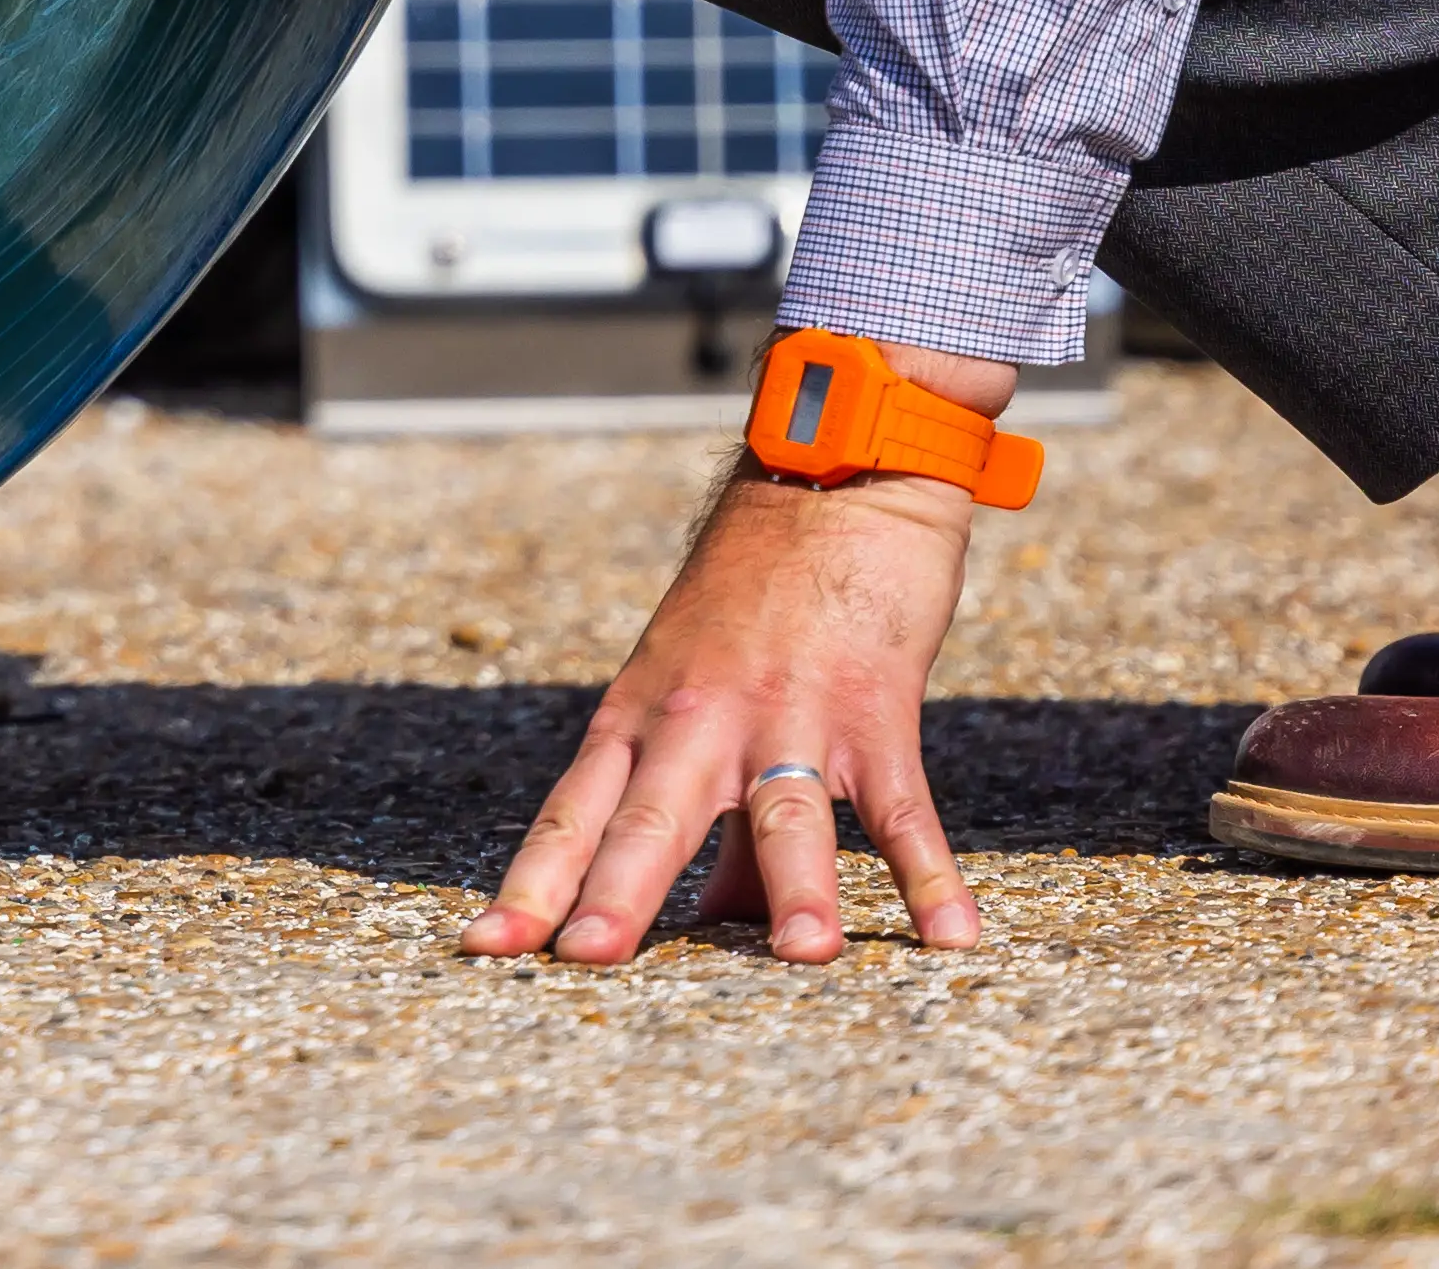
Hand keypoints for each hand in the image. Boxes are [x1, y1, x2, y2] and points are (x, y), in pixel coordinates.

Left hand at [472, 458, 987, 967]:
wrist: (830, 475)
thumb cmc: (755, 597)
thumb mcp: (699, 695)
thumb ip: (714, 821)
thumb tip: (715, 924)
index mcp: (640, 717)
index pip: (573, 812)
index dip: (532, 881)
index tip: (485, 948)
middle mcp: (700, 719)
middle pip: (653, 816)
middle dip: (619, 892)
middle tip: (585, 962)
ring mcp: (789, 711)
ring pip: (785, 808)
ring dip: (797, 885)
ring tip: (801, 958)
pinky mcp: (875, 706)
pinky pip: (904, 804)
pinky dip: (931, 871)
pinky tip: (954, 936)